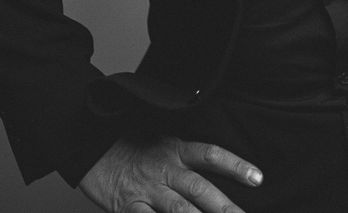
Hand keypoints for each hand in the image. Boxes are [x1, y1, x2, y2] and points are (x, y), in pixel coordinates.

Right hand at [78, 134, 262, 211]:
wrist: (89, 142)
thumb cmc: (127, 143)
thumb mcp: (160, 141)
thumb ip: (184, 158)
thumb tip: (213, 174)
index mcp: (175, 149)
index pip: (211, 155)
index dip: (235, 166)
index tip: (258, 178)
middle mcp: (165, 169)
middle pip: (200, 190)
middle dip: (225, 208)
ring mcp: (147, 190)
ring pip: (179, 211)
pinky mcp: (129, 206)